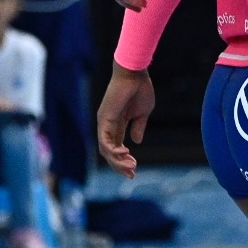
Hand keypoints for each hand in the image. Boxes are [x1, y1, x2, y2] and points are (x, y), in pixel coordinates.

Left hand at [96, 64, 154, 178]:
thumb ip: (138, 126)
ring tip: (131, 166)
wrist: (135, 73)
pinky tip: (125, 152)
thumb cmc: (140, 88)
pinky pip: (105, 140)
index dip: (124, 160)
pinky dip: (113, 149)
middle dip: (120, 165)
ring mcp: (104, 123)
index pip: (117, 148)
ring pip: (106, 150)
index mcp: (117, 124)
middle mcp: (107, 126)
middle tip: (132, 174)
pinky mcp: (104, 119)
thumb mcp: (143, 112)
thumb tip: (136, 141)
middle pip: (110, 152)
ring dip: (118, 160)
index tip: (134, 170)